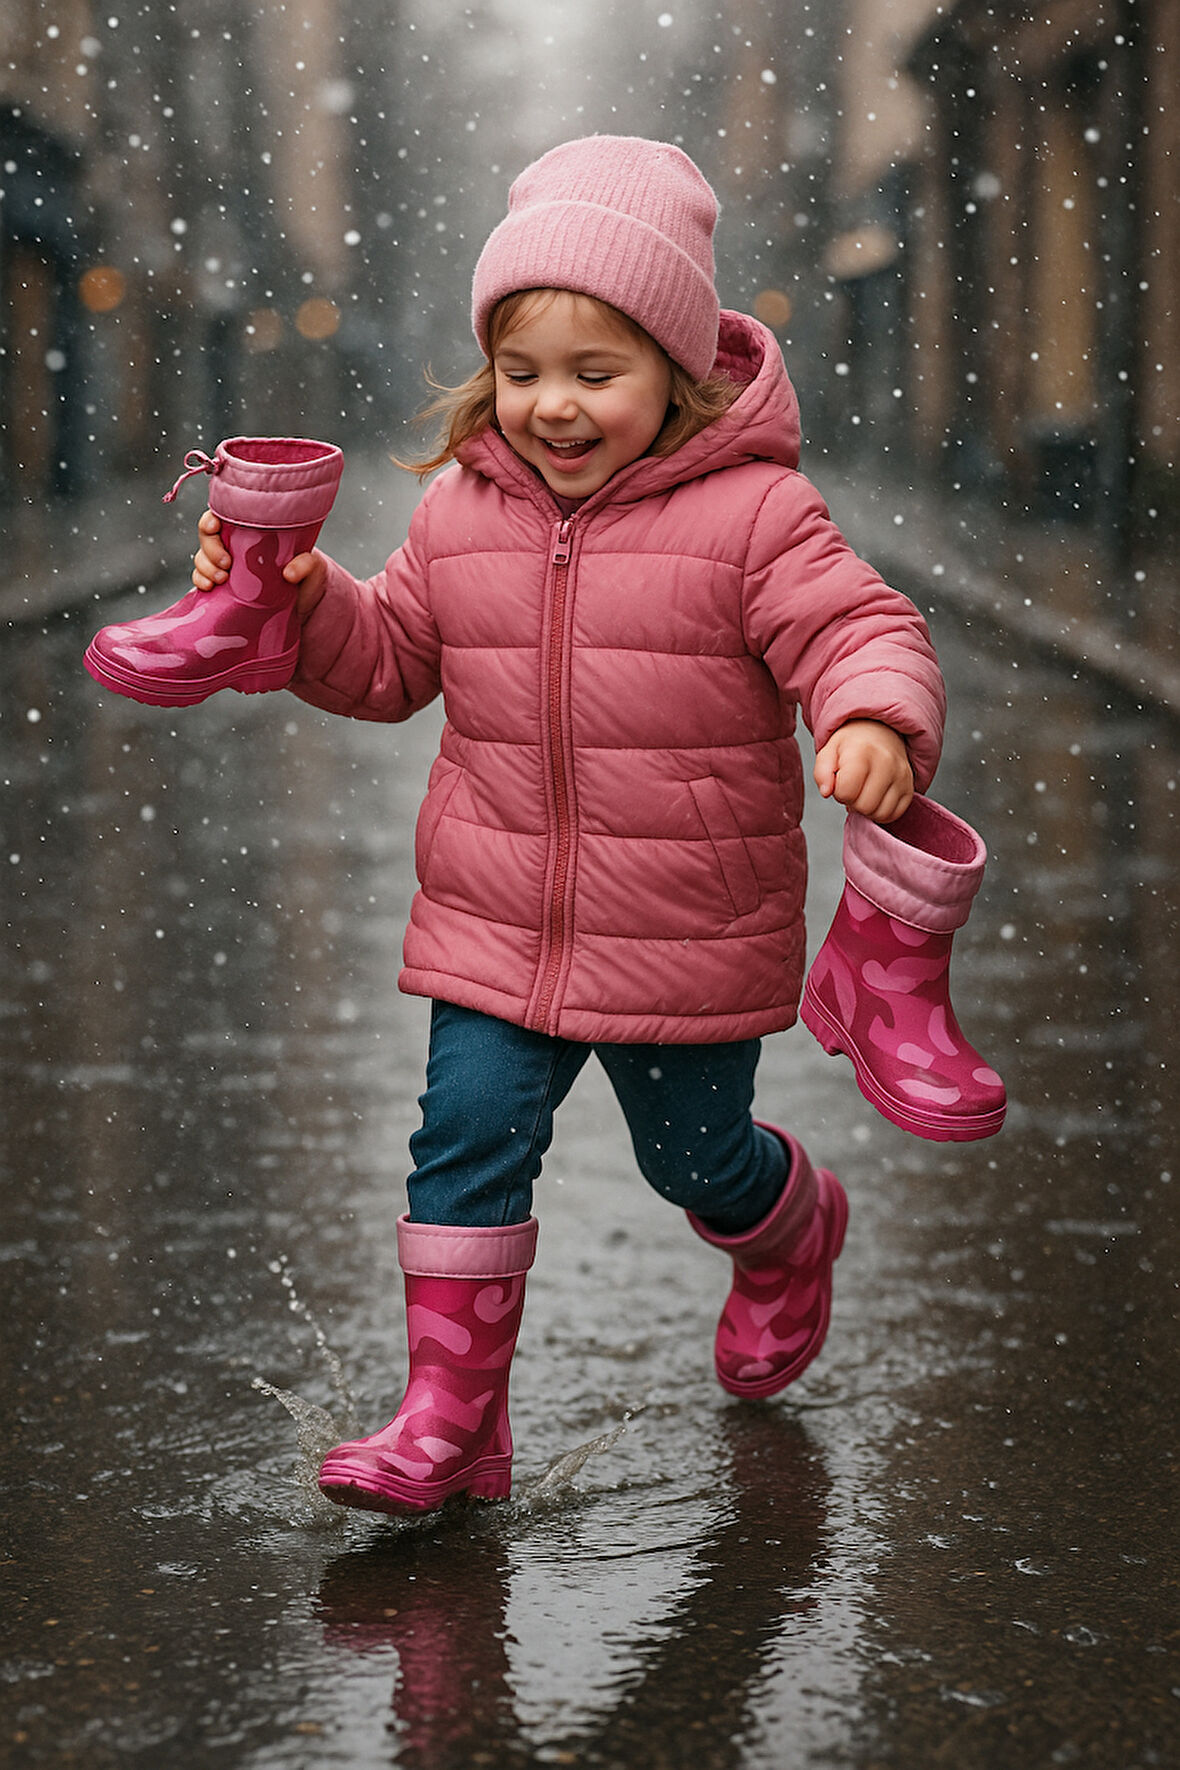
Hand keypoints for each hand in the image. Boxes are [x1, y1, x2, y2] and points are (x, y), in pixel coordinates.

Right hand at [192, 510, 328, 618]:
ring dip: (205, 567)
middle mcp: (236, 543)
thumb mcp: (314, 569)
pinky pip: (201, 578)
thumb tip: (289, 573)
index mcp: (253, 530)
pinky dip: (200, 581)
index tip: (216, 526)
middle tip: (226, 564)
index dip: (212, 518)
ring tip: (222, 580)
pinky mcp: (223, 585)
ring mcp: (227, 564)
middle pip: (208, 536)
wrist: (304, 605)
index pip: (224, 515)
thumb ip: (307, 564)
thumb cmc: (307, 578)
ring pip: (202, 557)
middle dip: (210, 548)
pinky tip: (209, 588)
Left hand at [814, 719, 913, 822]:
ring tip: (864, 791)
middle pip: (864, 806)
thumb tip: (826, 792)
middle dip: (853, 802)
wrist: (879, 733)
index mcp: (862, 752)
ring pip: (880, 813)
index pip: (846, 792)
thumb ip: (821, 772)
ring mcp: (902, 776)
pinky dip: (881, 811)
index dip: (838, 792)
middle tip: (853, 787)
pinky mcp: (910, 787)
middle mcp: (887, 763)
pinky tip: (876, 797)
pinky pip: (894, 814)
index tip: (841, 781)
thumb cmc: (852, 745)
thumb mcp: (828, 751)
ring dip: (867, 809)